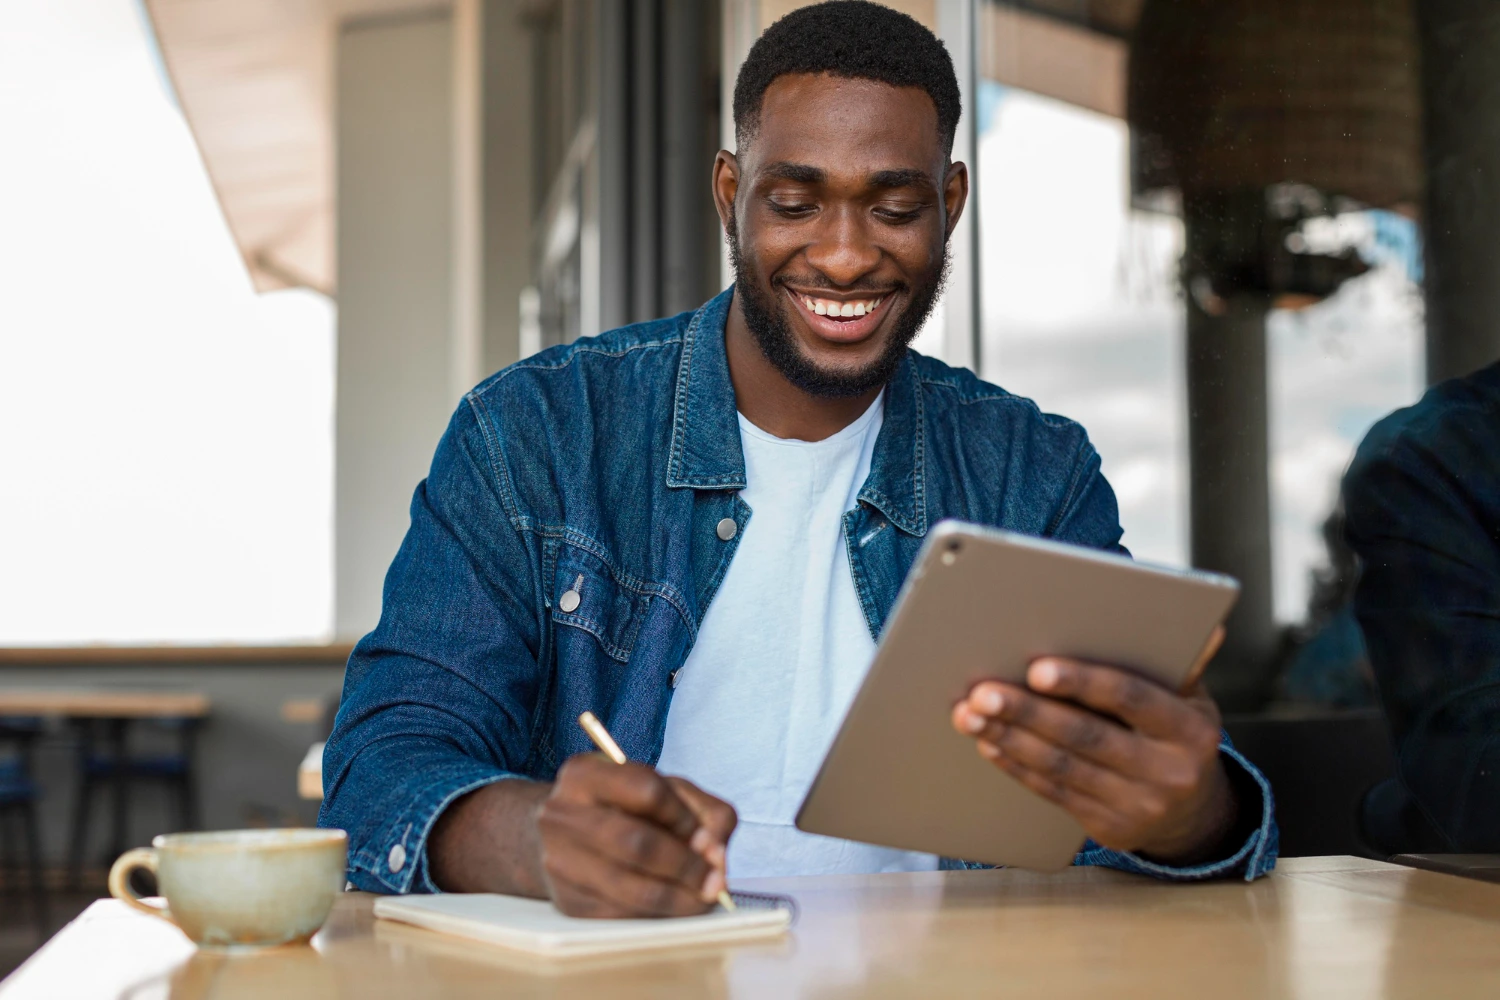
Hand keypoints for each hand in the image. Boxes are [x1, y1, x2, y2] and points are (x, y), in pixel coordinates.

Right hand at [535, 754, 736, 916]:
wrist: (564, 837)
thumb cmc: (624, 809)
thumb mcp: (665, 792)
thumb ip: (704, 812)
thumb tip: (716, 854)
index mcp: (585, 774)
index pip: (646, 790)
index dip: (684, 817)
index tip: (707, 837)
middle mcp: (561, 814)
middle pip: (636, 842)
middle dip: (686, 865)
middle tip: (716, 880)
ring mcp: (558, 860)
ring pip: (630, 887)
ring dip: (679, 897)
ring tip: (705, 896)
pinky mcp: (567, 901)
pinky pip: (622, 914)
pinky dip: (658, 914)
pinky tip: (676, 905)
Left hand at [950, 627, 1236, 863]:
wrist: (1194, 814)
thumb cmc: (1180, 737)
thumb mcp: (1193, 700)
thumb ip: (1182, 664)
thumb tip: (1205, 626)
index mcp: (1190, 730)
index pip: (1131, 698)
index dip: (1082, 682)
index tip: (1037, 669)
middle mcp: (1168, 772)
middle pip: (1085, 735)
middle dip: (1028, 711)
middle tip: (983, 690)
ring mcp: (1138, 806)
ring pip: (1062, 766)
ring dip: (1009, 737)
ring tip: (970, 713)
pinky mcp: (1109, 829)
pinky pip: (1054, 792)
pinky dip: (1016, 765)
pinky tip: (990, 742)